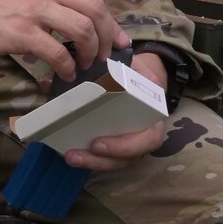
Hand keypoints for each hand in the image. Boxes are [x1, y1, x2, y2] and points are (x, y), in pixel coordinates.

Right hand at [0, 0, 127, 82]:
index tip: (118, 40)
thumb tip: (76, 18)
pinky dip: (67, 66)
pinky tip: (66, 73)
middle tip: (106, 57)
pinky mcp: (22, 32)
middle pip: (96, 12)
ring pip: (83, 30)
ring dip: (91, 53)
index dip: (111, 22)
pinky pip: (58, 52)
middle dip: (108, 38)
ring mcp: (35, 9)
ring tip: (86, 65)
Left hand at [64, 50, 168, 172]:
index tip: (98, 144)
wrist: (143, 76)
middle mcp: (145, 134)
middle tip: (74, 155)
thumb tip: (87, 61)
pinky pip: (105, 157)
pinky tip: (68, 153)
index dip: (124, 146)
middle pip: (126, 158)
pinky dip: (88, 158)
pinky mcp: (116, 145)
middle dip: (99, 160)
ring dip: (91, 162)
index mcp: (154, 116)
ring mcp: (131, 143)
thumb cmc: (138, 72)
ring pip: (114, 162)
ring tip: (69, 157)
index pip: (149, 139)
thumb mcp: (133, 65)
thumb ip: (115, 65)